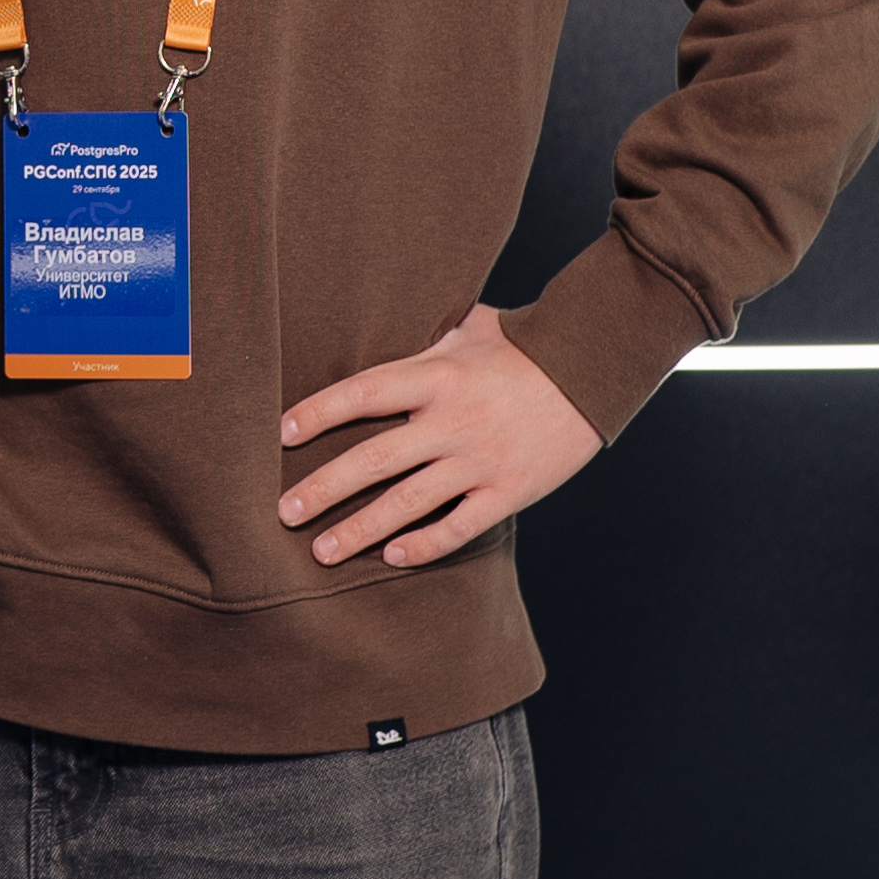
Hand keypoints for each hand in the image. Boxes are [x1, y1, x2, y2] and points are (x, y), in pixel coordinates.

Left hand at [276, 300, 599, 571]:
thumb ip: (427, 337)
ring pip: (408, 503)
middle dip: (323, 489)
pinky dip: (425, 545)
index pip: (363, 394)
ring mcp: (481, 460)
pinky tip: (393, 557)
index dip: (319, 413)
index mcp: (437, 376)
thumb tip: (386, 321)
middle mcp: (452, 421)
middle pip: (374, 459)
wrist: (597, 371)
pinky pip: (460, 527)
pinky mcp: (510, 490)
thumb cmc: (529, 345)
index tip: (281, 434)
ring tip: (321, 552)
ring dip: (359, 531)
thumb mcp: (472, 328)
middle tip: (283, 512)